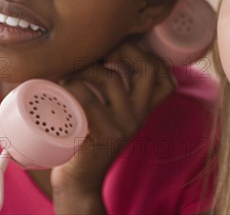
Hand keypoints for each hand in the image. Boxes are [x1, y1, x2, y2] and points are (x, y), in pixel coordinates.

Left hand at [50, 43, 176, 212]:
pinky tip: (63, 87)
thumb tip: (102, 50)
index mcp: (143, 110)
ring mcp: (123, 125)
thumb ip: (116, 94)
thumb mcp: (112, 116)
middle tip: (103, 51)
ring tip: (71, 73)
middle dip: (125, 48)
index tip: (125, 51)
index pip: (166, 79)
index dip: (151, 57)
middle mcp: (139, 116)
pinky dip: (72, 85)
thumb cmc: (89, 138)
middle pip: (147, 69)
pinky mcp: (102, 134)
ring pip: (111, 78)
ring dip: (86, 68)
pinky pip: (88, 98)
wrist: (79, 180)